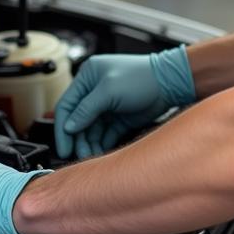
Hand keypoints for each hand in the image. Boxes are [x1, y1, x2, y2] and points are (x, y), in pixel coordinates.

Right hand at [54, 46, 194, 159]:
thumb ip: (86, 109)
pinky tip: (99, 153)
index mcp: (88, 77)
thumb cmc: (142, 77)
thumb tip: (69, 126)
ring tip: (89, 156)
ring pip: (90, 130)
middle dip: (77, 139)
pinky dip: (101, 144)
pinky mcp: (118, 118)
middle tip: (76, 155)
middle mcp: (95, 91)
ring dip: (88, 143)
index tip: (63, 146)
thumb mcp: (109, 91)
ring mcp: (107, 105)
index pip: (67, 105)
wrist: (170, 82)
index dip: (62, 127)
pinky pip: (104, 134)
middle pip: (77, 120)